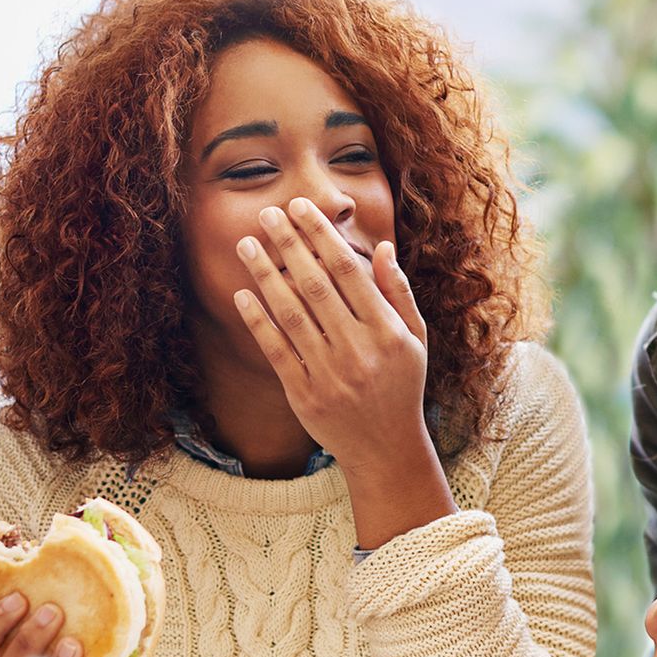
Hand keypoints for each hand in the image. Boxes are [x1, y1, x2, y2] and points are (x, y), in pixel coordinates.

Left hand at [232, 197, 428, 469]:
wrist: (386, 448)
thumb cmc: (402, 385)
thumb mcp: (415, 339)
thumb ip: (398, 293)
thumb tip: (382, 247)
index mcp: (387, 331)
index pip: (348, 271)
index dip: (321, 236)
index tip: (301, 208)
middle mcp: (358, 349)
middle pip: (316, 285)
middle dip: (289, 244)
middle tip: (267, 213)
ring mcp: (329, 373)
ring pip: (291, 313)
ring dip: (265, 275)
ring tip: (246, 244)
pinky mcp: (304, 394)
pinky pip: (276, 350)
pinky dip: (257, 321)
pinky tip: (242, 293)